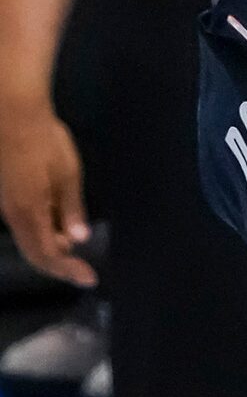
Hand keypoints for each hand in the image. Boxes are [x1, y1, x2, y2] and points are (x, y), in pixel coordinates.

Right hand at [0, 101, 94, 286]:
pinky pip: (24, 226)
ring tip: (74, 249)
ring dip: (50, 249)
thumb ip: (71, 209)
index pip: (47, 255)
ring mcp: (8, 206)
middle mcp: (14, 216)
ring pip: (28, 240)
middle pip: (34, 252)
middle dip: (58, 264)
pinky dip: (42, 234)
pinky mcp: (7, 196)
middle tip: (82, 269)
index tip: (89, 279)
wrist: (15, 117)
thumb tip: (76, 240)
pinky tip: (58, 225)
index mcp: (29, 214)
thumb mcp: (68, 174)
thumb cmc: (46, 143)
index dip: (67, 270)